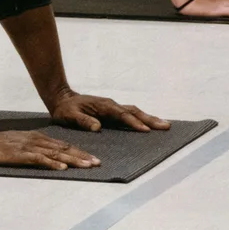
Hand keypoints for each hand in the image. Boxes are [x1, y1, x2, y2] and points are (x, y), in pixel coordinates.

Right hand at [0, 127, 100, 170]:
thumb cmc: (2, 144)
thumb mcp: (24, 143)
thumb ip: (38, 148)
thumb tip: (55, 158)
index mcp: (40, 138)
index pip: (64, 146)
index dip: (80, 152)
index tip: (94, 159)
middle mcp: (39, 141)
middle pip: (65, 150)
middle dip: (83, 156)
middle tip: (97, 163)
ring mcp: (31, 147)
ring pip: (57, 154)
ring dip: (73, 161)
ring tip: (87, 166)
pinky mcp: (22, 155)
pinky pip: (40, 159)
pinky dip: (52, 164)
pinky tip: (62, 169)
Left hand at [48, 91, 169, 133]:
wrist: (62, 99)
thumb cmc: (65, 109)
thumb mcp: (69, 116)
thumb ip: (82, 121)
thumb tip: (97, 127)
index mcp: (103, 106)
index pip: (122, 115)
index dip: (134, 123)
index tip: (145, 130)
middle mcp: (111, 105)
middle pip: (134, 112)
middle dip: (150, 119)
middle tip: (165, 126)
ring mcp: (113, 107)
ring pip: (135, 112)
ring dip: (149, 118)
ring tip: (164, 125)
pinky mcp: (113, 111)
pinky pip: (130, 114)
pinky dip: (142, 119)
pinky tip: (150, 125)